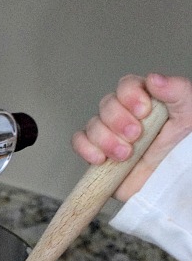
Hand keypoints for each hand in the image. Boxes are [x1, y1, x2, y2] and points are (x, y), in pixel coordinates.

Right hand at [72, 73, 191, 201]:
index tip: (144, 111)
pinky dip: (86, 149)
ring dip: (106, 140)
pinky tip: (101, 158)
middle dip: (118, 121)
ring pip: (92, 126)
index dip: (130, 96)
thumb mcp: (189, 112)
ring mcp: (110, 136)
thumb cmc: (184, 147)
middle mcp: (125, 116)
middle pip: (106, 105)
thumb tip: (154, 79)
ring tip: (125, 155)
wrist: (175, 181)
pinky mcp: (99, 156)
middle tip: (136, 136)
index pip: (126, 86)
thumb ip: (176, 90)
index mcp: (145, 101)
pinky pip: (80, 144)